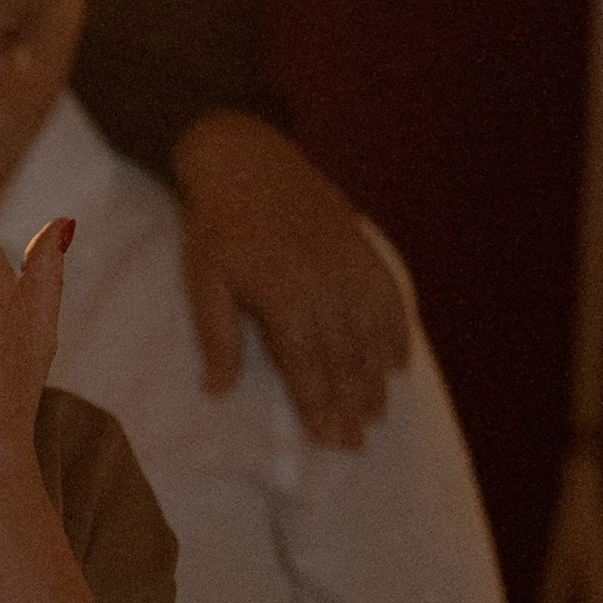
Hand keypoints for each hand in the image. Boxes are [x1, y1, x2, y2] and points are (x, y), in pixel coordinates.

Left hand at [174, 110, 408, 448]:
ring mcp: (349, 263)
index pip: (306, 362)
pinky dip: (398, 333)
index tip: (327, 437)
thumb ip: (216, 337)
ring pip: (371, 332)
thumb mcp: (204, 280)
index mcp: (283, 292)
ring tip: (376, 414)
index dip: (318, 403)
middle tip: (356, 442)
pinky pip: (390, 298)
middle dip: (350, 403)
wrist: (247, 160)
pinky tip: (399, 364)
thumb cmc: (217, 226)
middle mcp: (324, 280)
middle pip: (343, 355)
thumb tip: (217, 392)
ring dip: (375, 377)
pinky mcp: (363, 248)